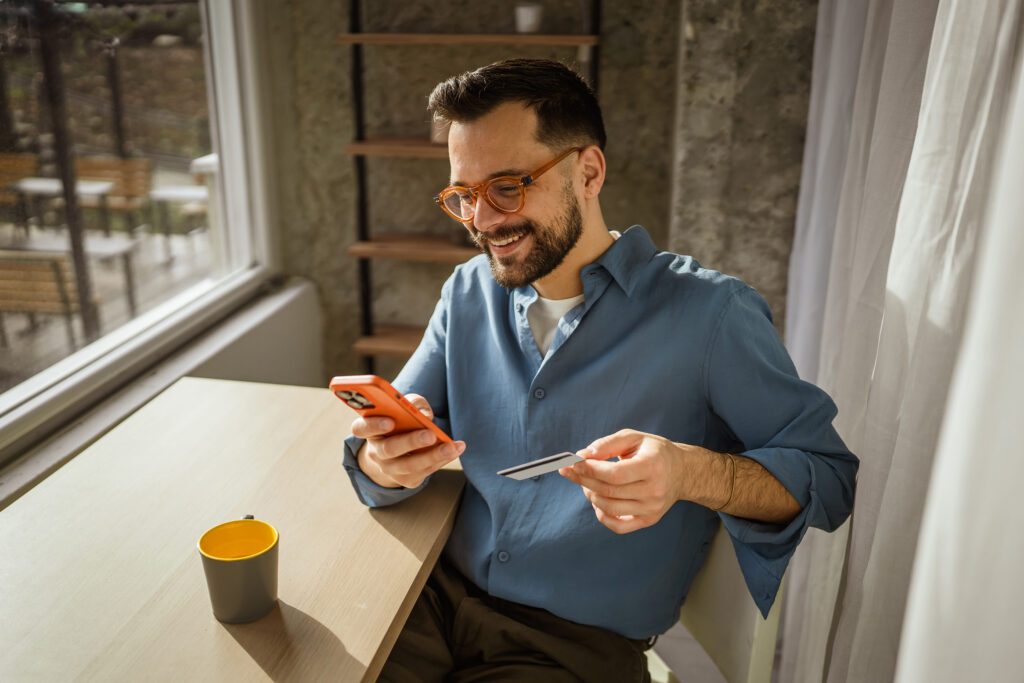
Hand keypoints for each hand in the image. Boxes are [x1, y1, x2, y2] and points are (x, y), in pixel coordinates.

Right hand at [351, 393, 464, 488]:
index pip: (361, 428)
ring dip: (433, 455)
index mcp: (369, 429)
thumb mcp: (405, 406)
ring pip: (409, 465)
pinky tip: (456, 449)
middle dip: (411, 441)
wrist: (400, 449)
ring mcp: (390, 469)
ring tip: (452, 446)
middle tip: (430, 434)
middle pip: (389, 449)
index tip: (390, 421)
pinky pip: (424, 472)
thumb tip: (424, 415)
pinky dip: (442, 460)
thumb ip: (414, 403)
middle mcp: (375, 452)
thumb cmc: (401, 421)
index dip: (373, 425)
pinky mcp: (406, 479)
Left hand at [559, 429, 697, 533]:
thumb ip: (607, 444)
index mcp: (653, 466)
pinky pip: (617, 526)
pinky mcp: (649, 520)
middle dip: (584, 480)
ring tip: (587, 482)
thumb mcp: (634, 438)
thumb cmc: (653, 451)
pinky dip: (601, 514)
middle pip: (609, 491)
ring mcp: (652, 509)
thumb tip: (582, 455)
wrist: (682, 472)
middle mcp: (655, 490)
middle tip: (571, 471)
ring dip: (590, 495)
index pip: (615, 474)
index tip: (573, 463)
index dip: (590, 470)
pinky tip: (598, 500)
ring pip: (609, 508)